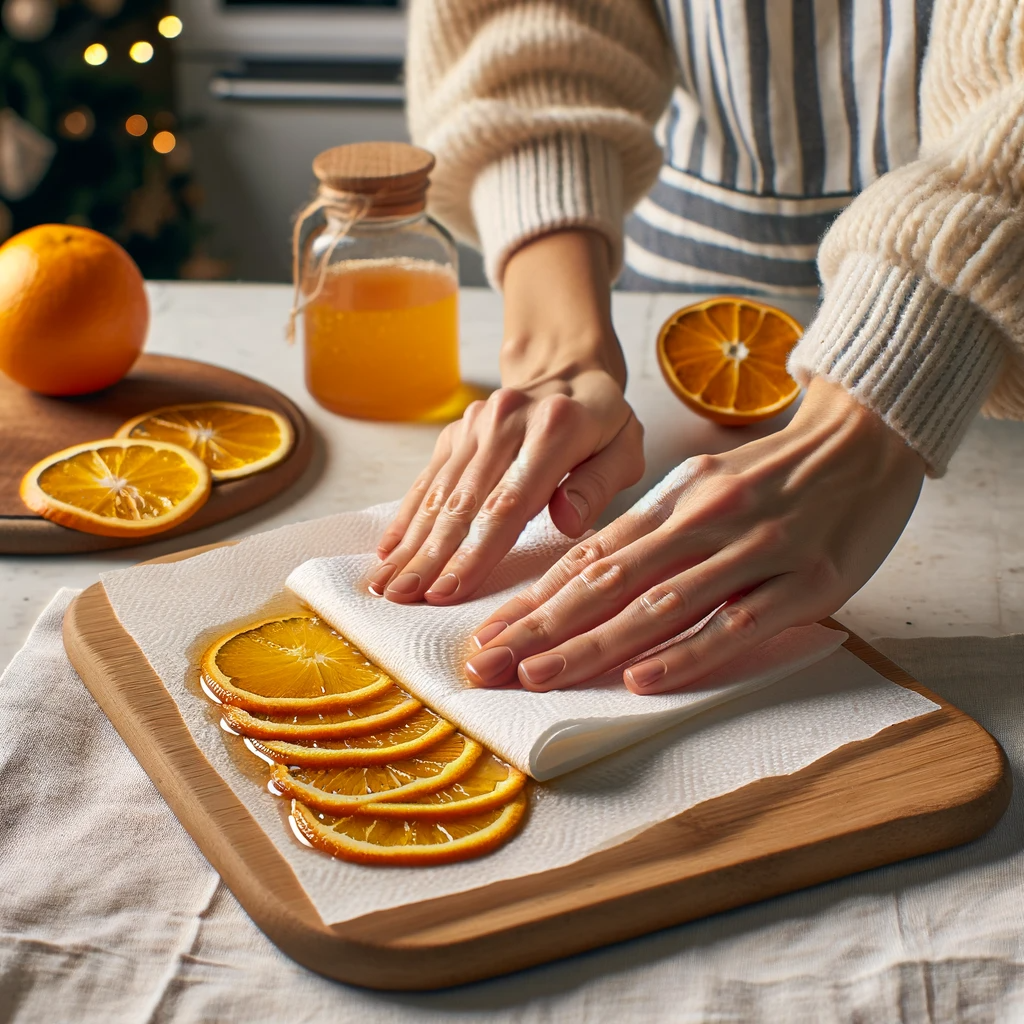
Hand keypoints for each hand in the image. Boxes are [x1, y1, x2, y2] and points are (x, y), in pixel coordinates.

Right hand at [367, 230, 644, 603]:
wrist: (569, 372)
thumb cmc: (603, 426)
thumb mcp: (625, 450)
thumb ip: (599, 485)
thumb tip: (566, 521)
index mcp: (554, 428)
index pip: (508, 502)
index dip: (476, 551)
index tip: (450, 590)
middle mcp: (506, 420)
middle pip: (463, 501)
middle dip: (430, 555)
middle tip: (403, 597)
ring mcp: (475, 424)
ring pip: (439, 493)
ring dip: (411, 541)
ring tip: (387, 584)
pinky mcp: (456, 432)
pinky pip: (428, 479)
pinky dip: (406, 517)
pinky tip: (387, 550)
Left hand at [464, 378, 925, 692]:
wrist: (866, 442)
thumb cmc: (776, 474)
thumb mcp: (705, 485)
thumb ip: (652, 527)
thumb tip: (587, 572)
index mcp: (673, 500)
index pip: (590, 557)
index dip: (535, 598)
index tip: (488, 631)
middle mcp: (702, 522)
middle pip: (607, 583)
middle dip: (539, 627)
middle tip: (485, 664)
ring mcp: (754, 552)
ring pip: (659, 606)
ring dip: (592, 645)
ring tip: (535, 674)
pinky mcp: (806, 583)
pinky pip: (735, 623)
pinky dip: (685, 653)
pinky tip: (639, 679)